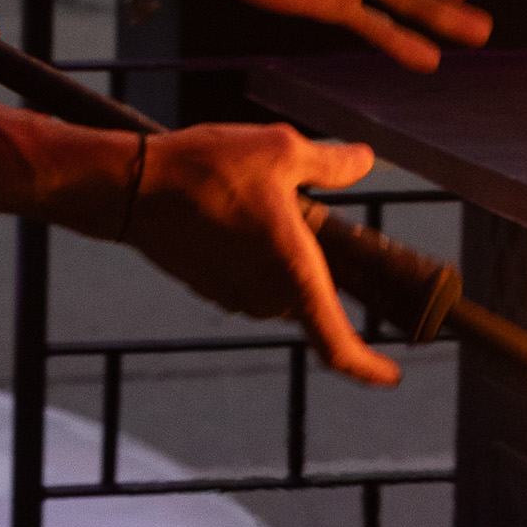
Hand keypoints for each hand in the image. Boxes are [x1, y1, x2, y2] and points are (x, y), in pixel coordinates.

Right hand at [123, 122, 402, 384]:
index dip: (369, 367)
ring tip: (255, 191)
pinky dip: (252, 247)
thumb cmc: (210, 169)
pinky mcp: (208, 287)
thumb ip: (331, 163)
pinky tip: (231, 202)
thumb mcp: (282, 150)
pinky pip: (248, 274)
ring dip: (279, 248)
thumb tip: (364, 161)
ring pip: (279, 281)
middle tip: (300, 200)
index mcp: (295, 274)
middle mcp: (265, 297)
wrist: (134, 187)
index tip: (392, 376)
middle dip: (313, 256)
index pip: (338, 345)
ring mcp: (233, 297)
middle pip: (310, 292)